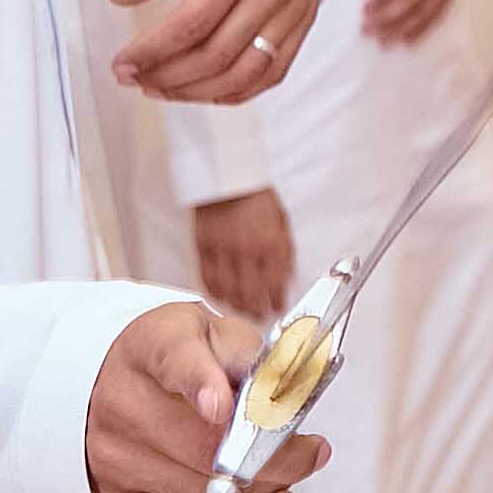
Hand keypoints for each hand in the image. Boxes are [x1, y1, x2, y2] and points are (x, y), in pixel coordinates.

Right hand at [85, 297, 322, 492]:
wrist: (120, 386)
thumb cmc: (184, 359)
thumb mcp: (215, 333)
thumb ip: (250, 355)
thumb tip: (286, 389)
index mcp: (150, 347)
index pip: (174, 362)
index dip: (200, 384)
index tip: (223, 405)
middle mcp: (123, 407)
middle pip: (204, 447)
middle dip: (276, 456)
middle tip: (312, 451)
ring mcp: (118, 463)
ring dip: (266, 490)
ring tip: (294, 473)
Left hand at [114, 0, 335, 100]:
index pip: (192, 23)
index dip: (153, 51)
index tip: (124, 63)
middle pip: (215, 55)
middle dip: (167, 76)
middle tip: (134, 78)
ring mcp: (292, 13)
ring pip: (244, 73)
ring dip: (197, 91)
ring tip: (162, 89)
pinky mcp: (303, 24)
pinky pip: (274, 73)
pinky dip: (237, 92)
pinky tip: (207, 91)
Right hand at [189, 189, 295, 320]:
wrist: (228, 177)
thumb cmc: (256, 195)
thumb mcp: (281, 219)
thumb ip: (284, 248)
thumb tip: (287, 274)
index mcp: (271, 243)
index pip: (276, 283)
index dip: (277, 300)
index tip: (278, 307)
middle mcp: (248, 251)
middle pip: (252, 292)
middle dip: (257, 309)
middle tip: (259, 315)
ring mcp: (224, 251)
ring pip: (229, 290)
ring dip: (237, 304)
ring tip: (242, 309)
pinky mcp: (204, 247)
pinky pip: (208, 277)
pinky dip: (215, 290)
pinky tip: (220, 295)